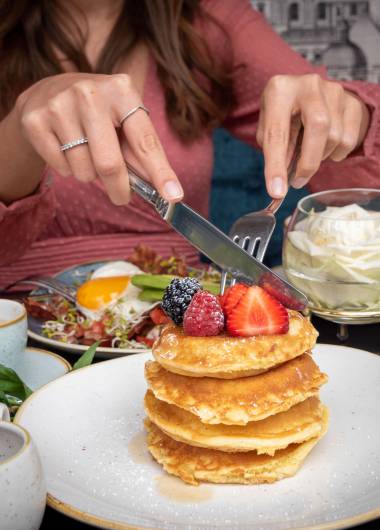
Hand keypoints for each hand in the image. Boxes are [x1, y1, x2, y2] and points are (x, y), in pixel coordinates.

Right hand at [16, 73, 182, 204]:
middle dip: (119, 189)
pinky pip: (61, 168)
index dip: (160, 173)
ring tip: (86, 154)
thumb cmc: (98, 113)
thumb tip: (167, 191)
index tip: (174, 197)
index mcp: (121, 90)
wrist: (48, 92)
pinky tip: (66, 148)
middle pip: (109, 164)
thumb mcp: (123, 121)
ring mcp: (59, 104)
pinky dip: (68, 170)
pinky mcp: (35, 120)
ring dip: (90, 176)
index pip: (145, 141)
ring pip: (83, 170)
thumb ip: (141, 153)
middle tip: (121, 197)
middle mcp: (89, 92)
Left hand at [256, 74, 369, 197]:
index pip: (277, 132)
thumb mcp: (270, 128)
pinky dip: (335, 154)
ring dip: (320, 157)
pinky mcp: (351, 102)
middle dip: (308, 162)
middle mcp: (308, 85)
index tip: (277, 191)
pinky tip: (324, 148)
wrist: (308, 94)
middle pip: (318, 127)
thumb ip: (275, 152)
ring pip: (335, 136)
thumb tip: (281, 184)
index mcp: (280, 90)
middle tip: (298, 182)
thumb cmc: (284, 114)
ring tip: (308, 155)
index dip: (276, 165)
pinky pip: (348, 140)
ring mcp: (334, 90)